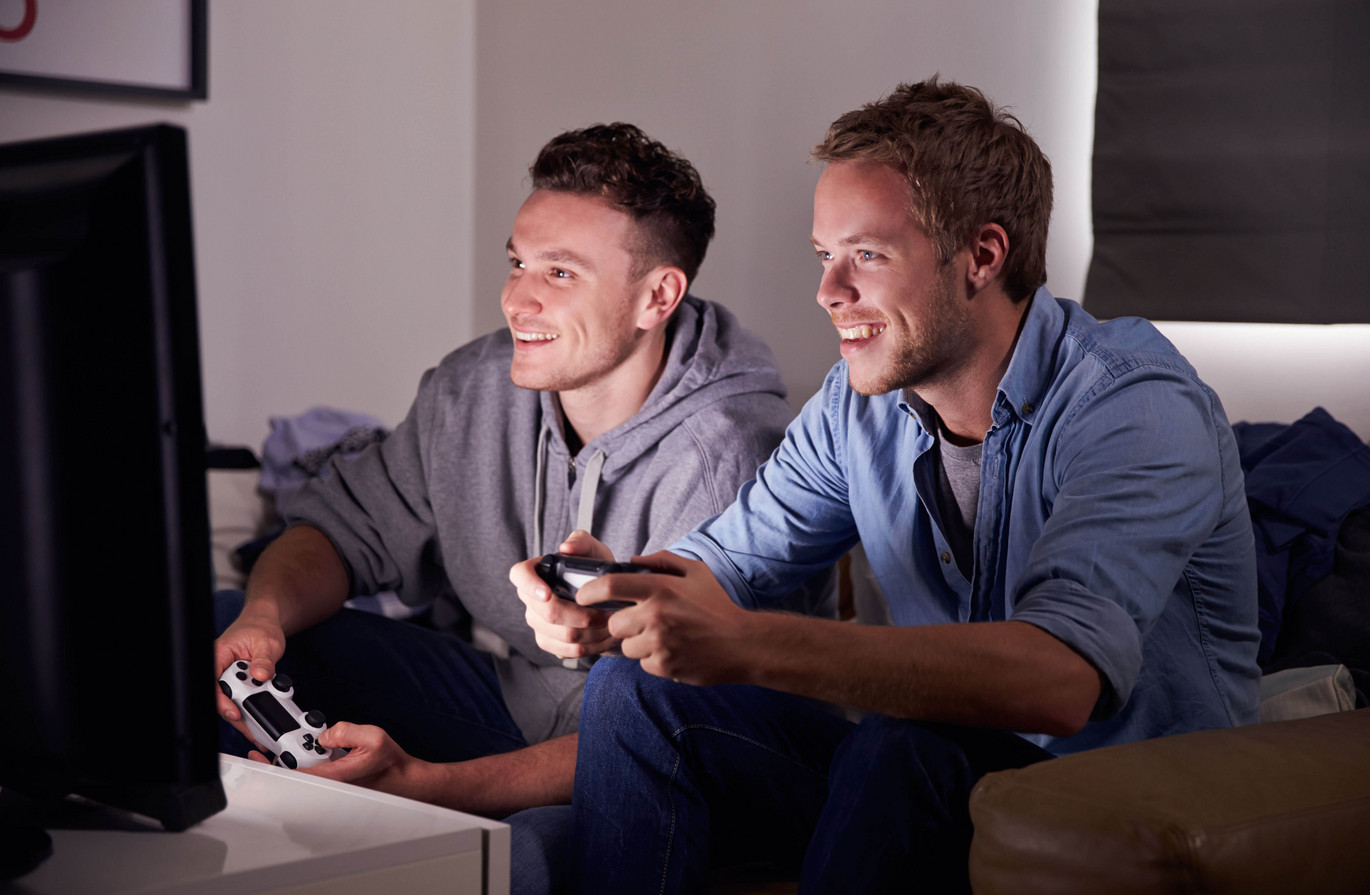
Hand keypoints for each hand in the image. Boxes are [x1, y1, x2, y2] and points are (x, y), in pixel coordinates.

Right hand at [213, 605, 285, 742]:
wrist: (265, 623)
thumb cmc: (260, 628)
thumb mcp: (267, 642)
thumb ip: (264, 660)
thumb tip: (261, 675)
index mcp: (219, 654)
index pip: (213, 682)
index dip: (221, 701)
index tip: (234, 712)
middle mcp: (220, 668)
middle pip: (222, 696)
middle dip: (238, 711)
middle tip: (254, 724)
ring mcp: (229, 676)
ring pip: (233, 701)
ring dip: (247, 712)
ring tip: (261, 722)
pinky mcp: (238, 683)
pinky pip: (242, 699)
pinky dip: (253, 707)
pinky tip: (262, 714)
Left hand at [270, 722, 419, 793]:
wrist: (402, 779)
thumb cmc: (389, 763)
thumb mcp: (373, 737)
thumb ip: (345, 730)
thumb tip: (324, 734)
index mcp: (332, 776)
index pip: (293, 775)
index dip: (272, 767)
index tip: (259, 757)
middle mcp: (327, 784)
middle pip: (292, 775)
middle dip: (277, 760)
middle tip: (266, 747)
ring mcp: (328, 786)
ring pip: (300, 775)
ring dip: (289, 762)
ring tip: (283, 748)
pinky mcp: (331, 783)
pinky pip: (310, 774)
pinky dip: (301, 764)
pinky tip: (304, 752)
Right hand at [510, 530, 620, 659]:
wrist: (604, 595)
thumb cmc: (593, 570)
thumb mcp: (592, 549)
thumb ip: (581, 542)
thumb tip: (567, 548)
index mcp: (536, 572)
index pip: (519, 575)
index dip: (530, 586)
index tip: (548, 594)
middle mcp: (531, 599)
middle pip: (548, 614)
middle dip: (581, 616)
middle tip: (605, 613)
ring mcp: (538, 622)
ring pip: (563, 635)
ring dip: (592, 633)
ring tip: (611, 624)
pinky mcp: (549, 641)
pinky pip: (567, 651)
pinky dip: (591, 646)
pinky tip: (605, 638)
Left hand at [601, 551, 752, 685]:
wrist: (741, 643)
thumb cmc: (717, 605)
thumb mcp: (695, 572)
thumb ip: (663, 560)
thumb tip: (633, 561)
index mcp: (659, 588)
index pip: (609, 586)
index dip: (589, 591)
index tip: (583, 596)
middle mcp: (655, 615)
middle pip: (614, 622)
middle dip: (622, 623)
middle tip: (641, 621)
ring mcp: (658, 643)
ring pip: (626, 646)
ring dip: (637, 642)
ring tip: (662, 636)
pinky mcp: (663, 665)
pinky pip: (642, 663)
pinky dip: (653, 659)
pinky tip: (672, 650)